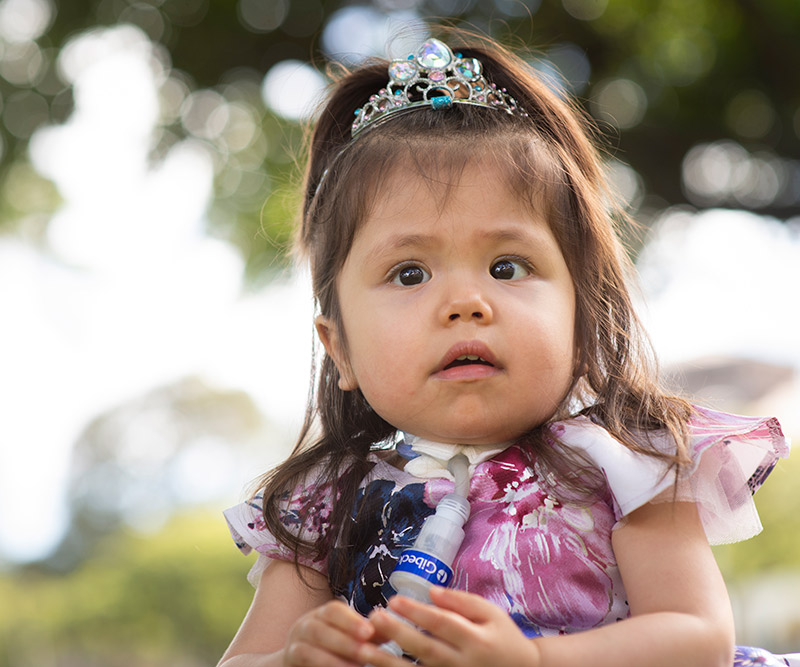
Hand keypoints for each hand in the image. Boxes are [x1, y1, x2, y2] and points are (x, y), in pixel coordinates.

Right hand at [284, 600, 376, 666]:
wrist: (300, 663)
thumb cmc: (332, 648)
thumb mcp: (350, 638)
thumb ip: (369, 634)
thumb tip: (392, 627)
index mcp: (322, 615)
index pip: (333, 610)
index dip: (351, 620)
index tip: (369, 632)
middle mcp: (305, 625)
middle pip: (320, 629)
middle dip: (344, 641)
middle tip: (365, 651)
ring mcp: (293, 645)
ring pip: (307, 650)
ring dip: (332, 660)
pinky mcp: (289, 661)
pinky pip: (302, 662)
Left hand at [358, 587, 539, 666]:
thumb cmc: (502, 636)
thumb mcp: (490, 612)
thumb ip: (461, 601)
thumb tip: (431, 592)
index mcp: (476, 640)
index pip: (442, 624)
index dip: (417, 612)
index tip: (394, 599)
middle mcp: (463, 663)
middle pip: (425, 648)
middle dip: (398, 633)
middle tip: (374, 617)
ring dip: (387, 662)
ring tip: (362, 649)